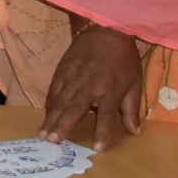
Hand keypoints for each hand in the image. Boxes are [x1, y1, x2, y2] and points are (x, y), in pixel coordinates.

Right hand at [37, 19, 147, 146]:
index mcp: (111, 90)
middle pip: (75, 108)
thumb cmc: (123, 59)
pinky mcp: (62, 70)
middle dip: (63, 125)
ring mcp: (73, 77)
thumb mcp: (134, 83)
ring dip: (51, 119)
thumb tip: (135, 132)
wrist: (104, 30)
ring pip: (60, 101)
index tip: (97, 148)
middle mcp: (90, 85)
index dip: (103, 132)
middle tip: (53, 141)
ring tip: (43, 134)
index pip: (107, 116)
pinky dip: (50, 104)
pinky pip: (54, 91)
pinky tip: (46, 116)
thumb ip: (131, 109)